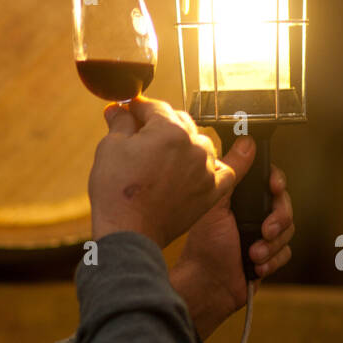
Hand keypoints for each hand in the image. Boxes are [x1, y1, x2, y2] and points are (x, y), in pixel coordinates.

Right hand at [88, 96, 253, 249]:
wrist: (128, 234)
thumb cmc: (116, 194)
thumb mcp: (110, 148)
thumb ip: (121, 123)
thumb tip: (120, 109)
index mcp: (169, 130)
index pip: (155, 108)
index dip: (138, 109)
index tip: (130, 112)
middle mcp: (194, 146)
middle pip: (178, 122)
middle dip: (158, 125)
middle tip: (139, 134)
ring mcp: (205, 169)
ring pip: (200, 143)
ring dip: (184, 143)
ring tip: (164, 155)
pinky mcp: (211, 192)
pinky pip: (228, 171)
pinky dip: (228, 162)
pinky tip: (232, 153)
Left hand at [171, 161, 294, 340]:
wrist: (206, 284)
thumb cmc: (204, 245)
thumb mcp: (216, 205)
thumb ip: (232, 175)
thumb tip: (246, 143)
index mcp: (242, 199)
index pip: (270, 182)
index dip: (277, 182)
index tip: (275, 187)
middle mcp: (254, 214)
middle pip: (286, 205)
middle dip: (278, 219)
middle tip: (265, 230)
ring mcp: (263, 235)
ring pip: (289, 231)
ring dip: (272, 245)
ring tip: (253, 254)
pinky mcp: (270, 257)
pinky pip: (286, 253)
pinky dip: (272, 261)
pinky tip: (256, 267)